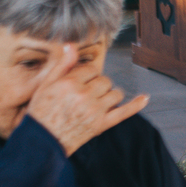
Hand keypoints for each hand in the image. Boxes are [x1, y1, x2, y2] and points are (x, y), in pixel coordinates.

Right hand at [25, 44, 148, 156]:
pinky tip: (144, 98)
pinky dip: (136, 105)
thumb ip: (62, 65)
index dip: (85, 75)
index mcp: (69, 84)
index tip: (78, 83)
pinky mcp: (101, 125)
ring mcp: (95, 111)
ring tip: (96, 101)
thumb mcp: (46, 85)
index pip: (91, 69)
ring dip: (109, 95)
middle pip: (104, 80)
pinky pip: (124, 112)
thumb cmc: (41, 113)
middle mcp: (84, 96)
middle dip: (96, 85)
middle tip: (83, 95)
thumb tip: (71, 45)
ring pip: (115, 93)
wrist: (41, 142)